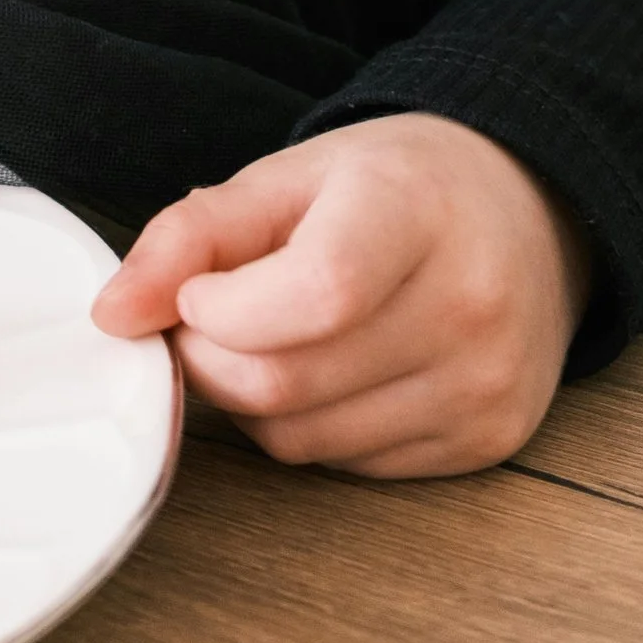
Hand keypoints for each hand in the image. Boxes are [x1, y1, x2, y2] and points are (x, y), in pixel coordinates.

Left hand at [90, 114, 591, 478]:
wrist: (528, 211)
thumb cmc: (396, 187)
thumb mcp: (290, 176)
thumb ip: (191, 235)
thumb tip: (113, 314)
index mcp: (415, 213)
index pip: (314, 293)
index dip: (225, 309)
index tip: (200, 291)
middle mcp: (468, 303)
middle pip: (288, 382)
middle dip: (215, 358)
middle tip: (214, 317)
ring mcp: (486, 382)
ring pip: (306, 441)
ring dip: (258, 402)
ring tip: (280, 335)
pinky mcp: (491, 440)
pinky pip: (351, 466)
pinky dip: (315, 426)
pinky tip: (337, 368)